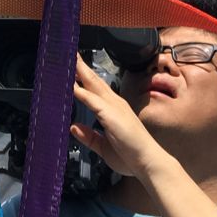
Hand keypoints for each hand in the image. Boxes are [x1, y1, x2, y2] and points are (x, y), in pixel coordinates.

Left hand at [70, 56, 170, 179]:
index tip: (71, 67)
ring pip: (93, 85)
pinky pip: (93, 102)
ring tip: (67, 59)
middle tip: (68, 52)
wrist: (149, 163)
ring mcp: (114, 108)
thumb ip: (89, 136)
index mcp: (113, 109)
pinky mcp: (112, 116)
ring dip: (79, 72)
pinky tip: (72, 86)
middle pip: (93, 81)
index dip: (83, 77)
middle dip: (80, 66)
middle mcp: (115, 104)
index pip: (95, 89)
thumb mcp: (104, 146)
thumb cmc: (131, 156)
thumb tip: (74, 127)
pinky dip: (82, 93)